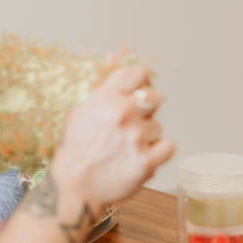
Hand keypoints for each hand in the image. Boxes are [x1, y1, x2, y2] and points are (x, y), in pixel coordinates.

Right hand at [49, 66, 175, 210]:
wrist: (74, 187)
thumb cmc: (77, 150)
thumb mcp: (81, 110)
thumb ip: (104, 88)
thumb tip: (115, 55)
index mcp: (105, 97)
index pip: (139, 73)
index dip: (141, 83)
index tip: (138, 93)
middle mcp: (122, 113)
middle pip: (154, 97)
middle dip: (145, 111)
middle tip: (130, 126)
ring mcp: (135, 138)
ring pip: (158, 126)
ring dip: (147, 136)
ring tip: (126, 148)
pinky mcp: (146, 162)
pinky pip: (168, 146)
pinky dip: (157, 152)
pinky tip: (140, 157)